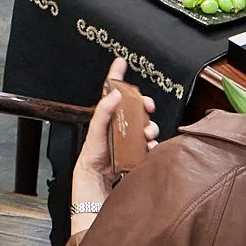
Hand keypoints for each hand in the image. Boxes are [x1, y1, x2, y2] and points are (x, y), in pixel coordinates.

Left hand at [73, 60, 156, 223]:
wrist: (97, 184)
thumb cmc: (92, 157)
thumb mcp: (96, 131)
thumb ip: (103, 112)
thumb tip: (114, 94)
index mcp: (108, 117)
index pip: (112, 91)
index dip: (116, 76)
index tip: (120, 62)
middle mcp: (119, 125)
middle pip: (136, 107)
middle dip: (144, 104)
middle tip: (147, 106)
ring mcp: (129, 139)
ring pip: (146, 124)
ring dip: (150, 126)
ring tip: (147, 133)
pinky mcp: (137, 152)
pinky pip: (150, 143)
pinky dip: (153, 143)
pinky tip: (151, 147)